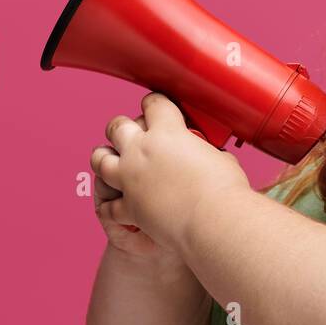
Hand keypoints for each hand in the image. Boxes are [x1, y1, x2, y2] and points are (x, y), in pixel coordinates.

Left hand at [94, 92, 250, 252]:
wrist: (214, 220)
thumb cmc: (224, 189)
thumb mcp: (220, 157)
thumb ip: (204, 152)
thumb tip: (206, 156)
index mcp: (167, 131)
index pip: (153, 104)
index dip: (153, 103)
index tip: (155, 107)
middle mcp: (141, 150)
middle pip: (117, 127)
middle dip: (121, 127)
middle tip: (128, 132)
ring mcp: (130, 178)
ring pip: (100, 160)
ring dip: (104, 158)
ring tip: (109, 160)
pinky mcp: (128, 207)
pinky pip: (109, 205)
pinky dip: (111, 205)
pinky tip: (115, 204)